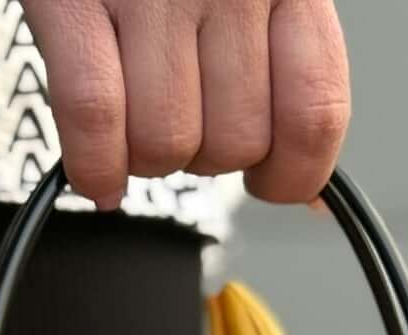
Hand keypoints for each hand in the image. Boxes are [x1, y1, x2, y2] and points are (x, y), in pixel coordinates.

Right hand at [23, 0, 350, 211]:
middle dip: (203, 155)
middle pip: (234, 142)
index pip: (314, 113)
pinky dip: (92, 163)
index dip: (293, 174)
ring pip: (166, 144)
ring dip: (142, 158)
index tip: (268, 180)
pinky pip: (95, 117)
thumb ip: (284, 66)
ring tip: (131, 117)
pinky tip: (94, 170)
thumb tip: (307, 195)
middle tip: (178, 116)